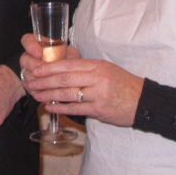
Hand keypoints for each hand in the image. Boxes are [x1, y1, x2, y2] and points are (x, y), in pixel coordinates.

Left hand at [19, 33, 143, 127]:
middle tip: (31, 83)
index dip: (49, 67)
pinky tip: (50, 107)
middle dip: (44, 81)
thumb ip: (86, 69)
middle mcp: (97, 78)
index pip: (68, 64)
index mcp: (97, 66)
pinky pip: (76, 109)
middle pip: (64, 79)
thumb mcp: (106, 69)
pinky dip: (61, 108)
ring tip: (36, 95)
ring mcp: (98, 95)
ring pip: (68, 94)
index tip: (36, 69)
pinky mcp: (99, 110)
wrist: (143, 101)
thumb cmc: (123, 84)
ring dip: (49, 95)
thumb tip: (62, 70)